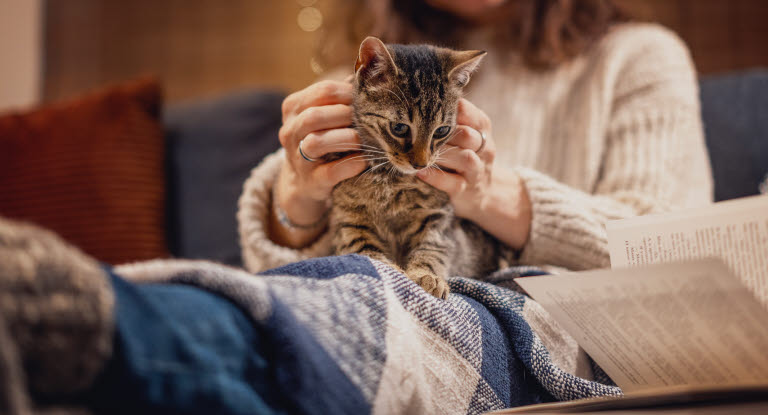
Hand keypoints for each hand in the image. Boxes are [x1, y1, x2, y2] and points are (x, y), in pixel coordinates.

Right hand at [272, 80, 367, 246]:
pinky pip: (331, 172)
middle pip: (316, 116)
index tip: (367, 99)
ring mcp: (297, 158)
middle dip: (348, 115)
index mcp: (293, 108)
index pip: (323, 91)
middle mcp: (290, 131)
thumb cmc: (322, 138)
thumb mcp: (323, 115)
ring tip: (366, 139)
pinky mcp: (311, 181)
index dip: (350, 93)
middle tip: (369, 120)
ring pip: (317, 142)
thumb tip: (371, 75)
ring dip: (347, 138)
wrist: (304, 181)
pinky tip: (365, 160)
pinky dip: (351, 164)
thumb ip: (340, 97)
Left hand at [417, 98, 531, 249]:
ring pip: (464, 158)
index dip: (445, 109)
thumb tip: (420, 91)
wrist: (485, 192)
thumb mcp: (466, 131)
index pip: (467, 112)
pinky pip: (452, 183)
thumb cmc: (465, 153)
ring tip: (420, 152)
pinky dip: (435, 177)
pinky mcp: (466, 191)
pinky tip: (420, 171)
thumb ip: (450, 114)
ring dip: (441, 154)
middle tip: (418, 132)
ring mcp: (477, 170)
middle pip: (466, 134)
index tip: (424, 107)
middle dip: (442, 133)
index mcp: (482, 127)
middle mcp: (484, 147)